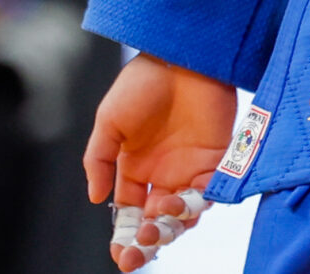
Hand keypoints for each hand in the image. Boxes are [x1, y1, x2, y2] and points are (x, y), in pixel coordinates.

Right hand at [83, 54, 234, 269]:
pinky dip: (194, 206)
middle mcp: (162, 174)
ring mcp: (189, 169)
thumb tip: (95, 198)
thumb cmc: (142, 82)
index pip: (129, 213)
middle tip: (137, 249)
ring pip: (182, 215)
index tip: (120, 255)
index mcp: (134, 168)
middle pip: (155, 221)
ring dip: (169, 226)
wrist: (180, 56)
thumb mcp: (109, 121)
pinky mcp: (215, 160)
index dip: (124, 237)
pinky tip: (178, 202)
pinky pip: (208, 195)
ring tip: (156, 220)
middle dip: (146, 242)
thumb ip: (99, 160)